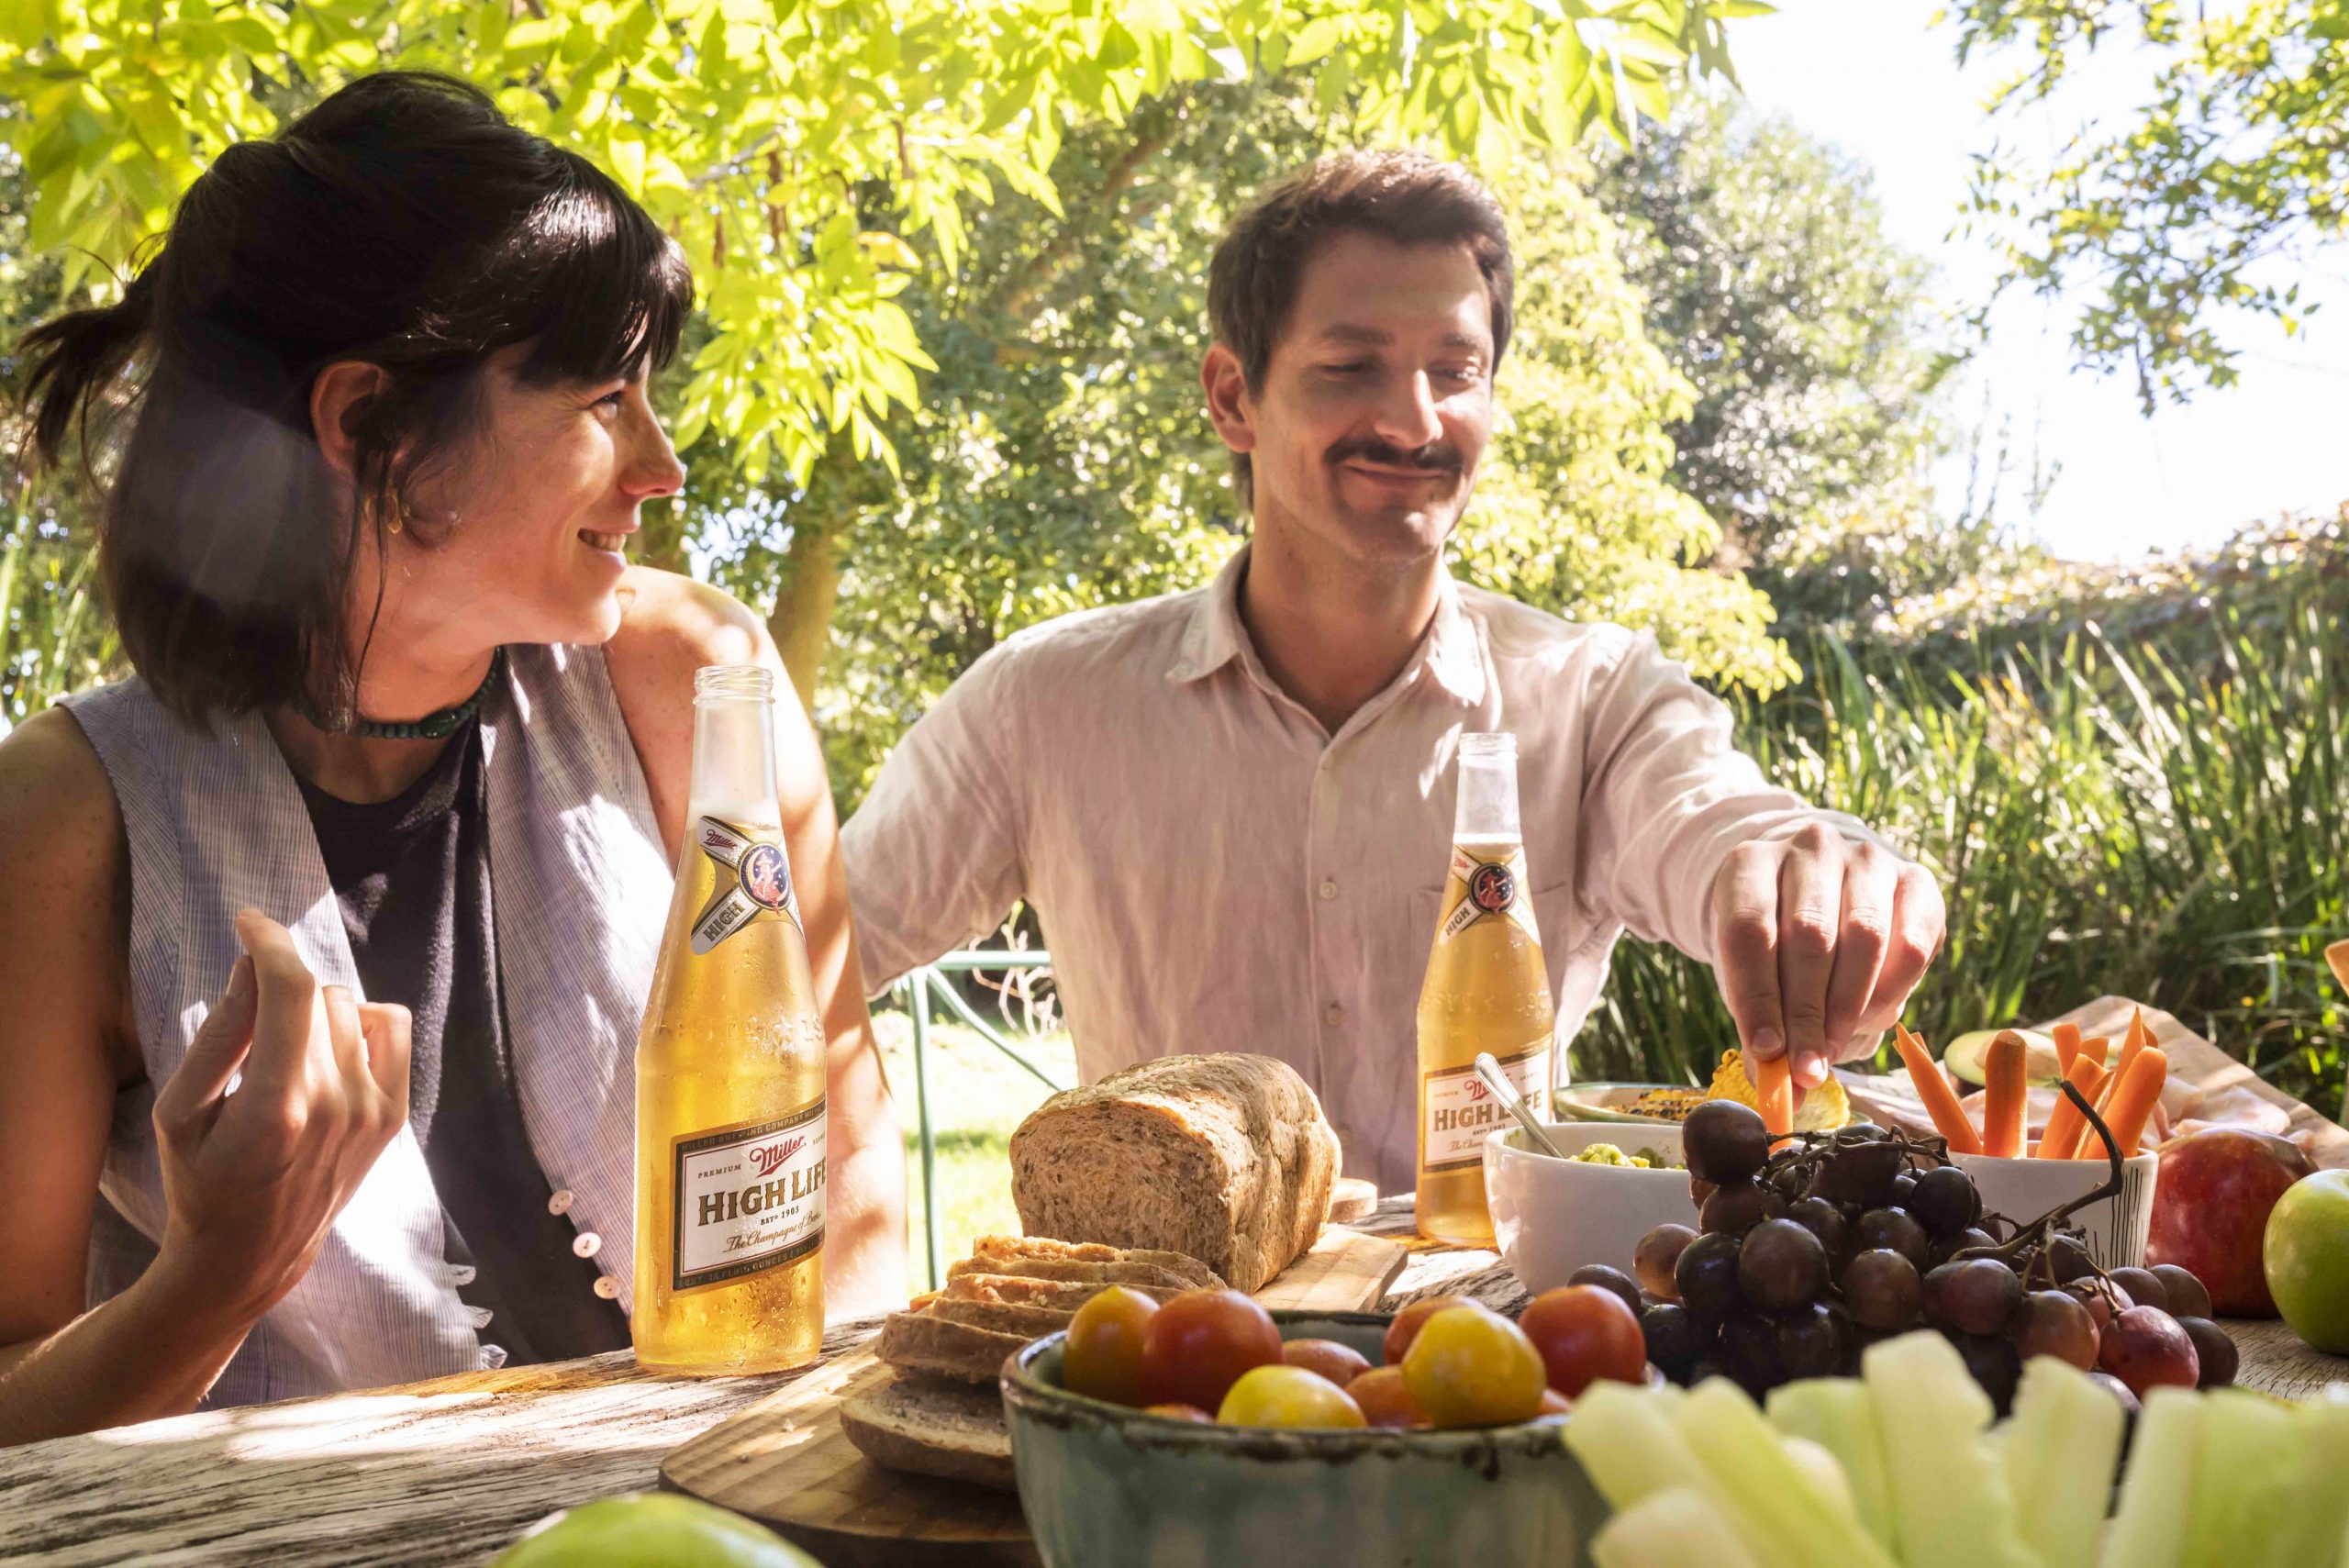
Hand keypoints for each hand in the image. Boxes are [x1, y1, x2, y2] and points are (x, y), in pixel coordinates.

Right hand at [151, 910, 411, 1320]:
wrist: (252, 1254)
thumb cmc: (201, 1180)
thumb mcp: (181, 1112)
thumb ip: (220, 1035)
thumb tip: (256, 964)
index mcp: (277, 1105)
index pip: (290, 990)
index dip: (270, 942)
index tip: (249, 921)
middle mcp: (337, 1104)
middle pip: (317, 994)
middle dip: (279, 993)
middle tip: (249, 1031)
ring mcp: (374, 1110)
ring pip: (351, 1006)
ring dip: (315, 1010)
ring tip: (284, 1055)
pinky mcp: (395, 1114)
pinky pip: (393, 1025)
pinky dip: (361, 1021)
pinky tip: (328, 1051)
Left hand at [1711, 824, 1944, 1091]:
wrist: (1820, 894)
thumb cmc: (1776, 947)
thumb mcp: (1752, 976)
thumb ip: (1762, 1029)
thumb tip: (1780, 1093)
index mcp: (1750, 864)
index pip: (1748, 930)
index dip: (1757, 996)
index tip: (1768, 1053)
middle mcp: (1810, 848)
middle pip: (1808, 934)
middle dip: (1807, 1013)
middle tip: (1808, 1068)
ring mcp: (1866, 858)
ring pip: (1864, 935)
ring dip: (1850, 1006)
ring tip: (1836, 1050)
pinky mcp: (1916, 878)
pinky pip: (1914, 940)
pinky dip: (1895, 989)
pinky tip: (1873, 1018)